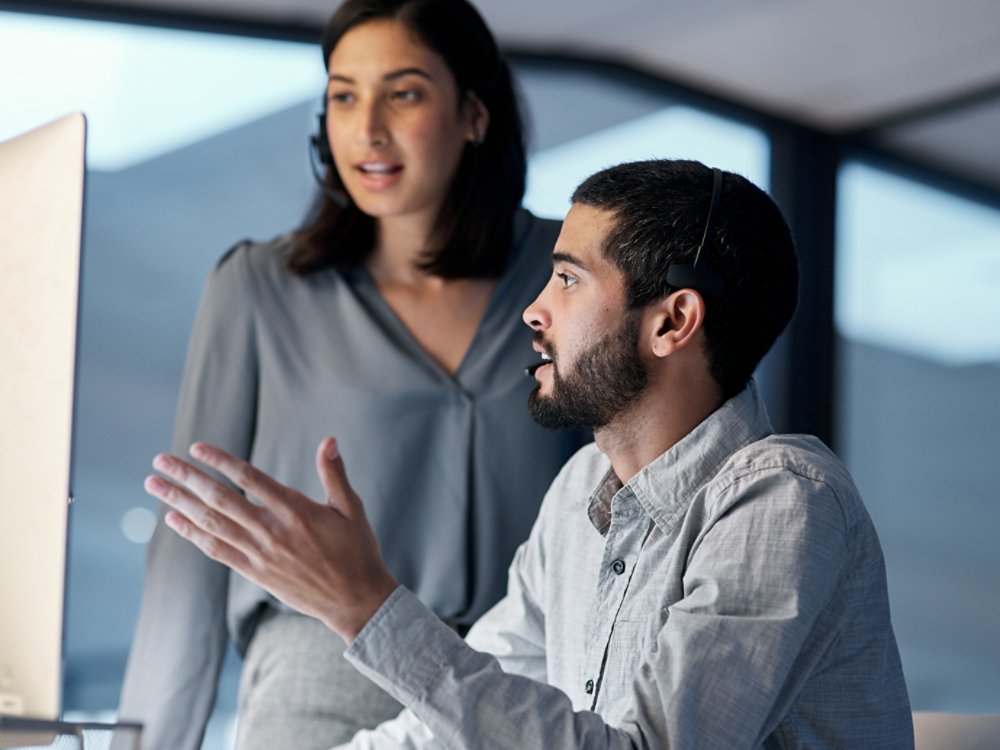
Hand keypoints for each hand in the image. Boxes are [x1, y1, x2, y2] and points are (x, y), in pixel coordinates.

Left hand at [145, 437, 397, 642]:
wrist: (354, 600)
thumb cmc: (357, 551)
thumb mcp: (351, 509)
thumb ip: (334, 474)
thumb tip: (329, 440)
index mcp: (295, 511)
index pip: (249, 479)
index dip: (220, 462)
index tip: (195, 448)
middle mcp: (272, 531)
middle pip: (219, 499)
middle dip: (186, 478)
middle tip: (159, 461)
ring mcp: (260, 554)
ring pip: (211, 523)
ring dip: (178, 502)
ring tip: (154, 485)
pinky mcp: (255, 572)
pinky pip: (216, 550)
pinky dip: (192, 534)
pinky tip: (173, 519)